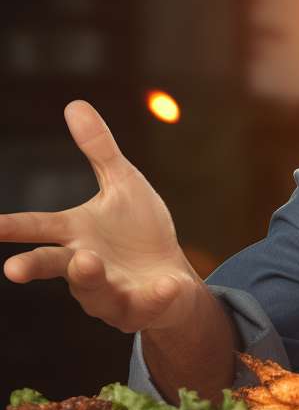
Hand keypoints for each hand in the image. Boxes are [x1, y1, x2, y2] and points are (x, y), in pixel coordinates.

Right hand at [1, 101, 199, 332]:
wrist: (171, 276)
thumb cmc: (139, 230)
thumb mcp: (124, 184)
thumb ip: (98, 150)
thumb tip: (74, 103)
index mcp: (76, 233)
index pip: (37, 228)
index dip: (9, 228)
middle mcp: (86, 265)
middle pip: (55, 265)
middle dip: (34, 266)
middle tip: (12, 269)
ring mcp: (111, 290)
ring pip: (93, 290)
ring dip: (87, 277)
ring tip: (87, 260)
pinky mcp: (142, 306)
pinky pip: (147, 303)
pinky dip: (155, 295)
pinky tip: (166, 284)